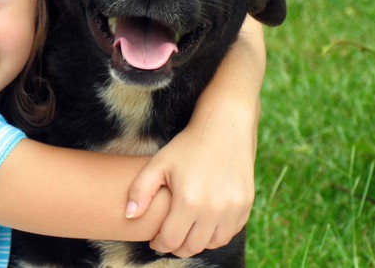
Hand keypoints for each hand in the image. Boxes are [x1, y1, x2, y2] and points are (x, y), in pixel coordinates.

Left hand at [125, 101, 256, 257]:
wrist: (224, 128)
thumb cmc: (187, 145)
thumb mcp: (159, 163)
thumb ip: (140, 190)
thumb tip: (129, 216)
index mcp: (189, 201)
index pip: (171, 240)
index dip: (159, 244)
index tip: (154, 240)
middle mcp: (213, 209)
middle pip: (192, 246)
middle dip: (177, 246)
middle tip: (169, 239)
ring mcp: (232, 209)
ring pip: (213, 243)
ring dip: (198, 243)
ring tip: (186, 233)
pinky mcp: (246, 205)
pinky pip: (230, 232)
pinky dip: (216, 234)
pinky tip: (205, 224)